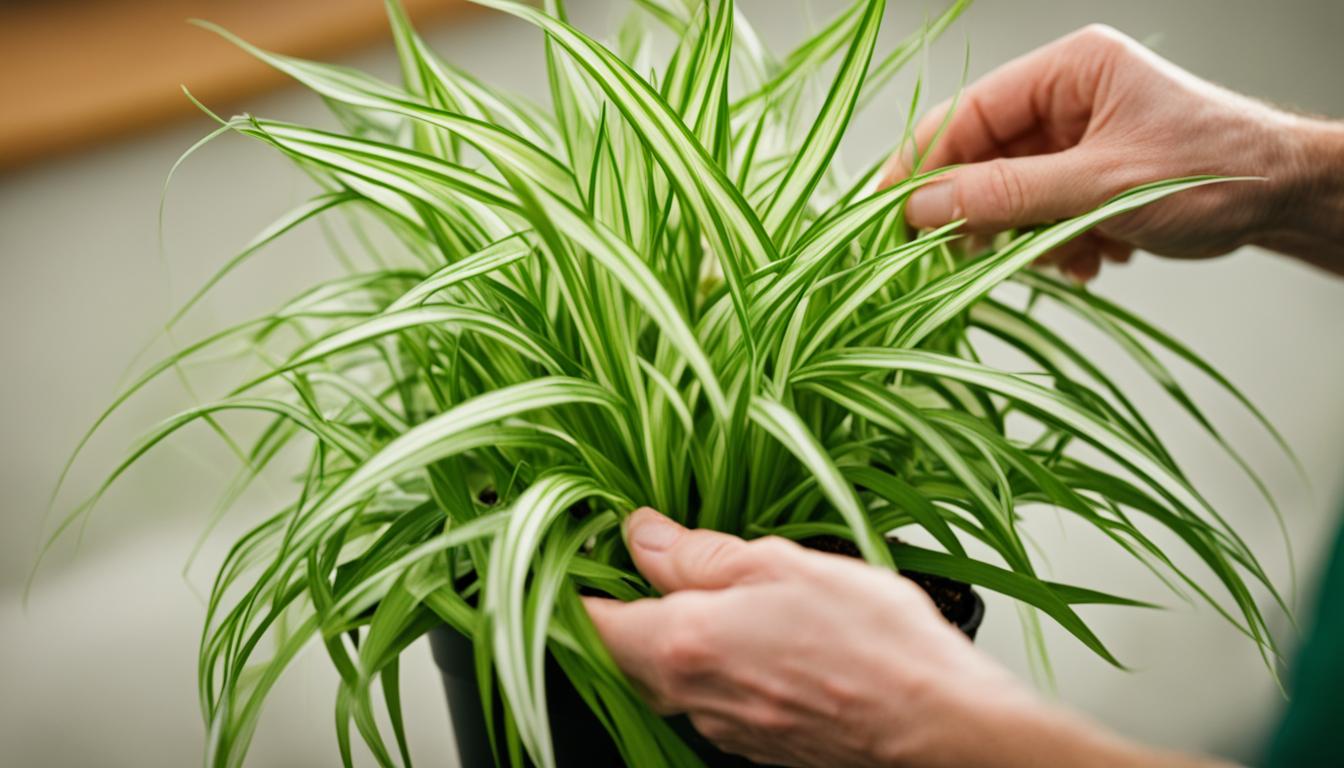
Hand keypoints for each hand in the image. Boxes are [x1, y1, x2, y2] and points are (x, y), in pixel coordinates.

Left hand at [584, 509, 1222, 766]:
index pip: (590, 620)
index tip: (590, 549)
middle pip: (626, 651)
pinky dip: (722, 662)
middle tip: (664, 555)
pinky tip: (766, 634)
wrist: (940, 724)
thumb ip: (699, 554)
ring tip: (729, 590)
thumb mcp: (782, 565)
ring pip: (672, 674)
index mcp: (683, 643)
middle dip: (635, 603)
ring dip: (682, 632)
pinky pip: (715, 696)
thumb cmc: (873, 642)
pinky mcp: (757, 745)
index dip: (581, 580)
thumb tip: (643, 535)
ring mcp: (724, 727)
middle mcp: (692, 696)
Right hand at [884, 24, 1343, 279]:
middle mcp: (1068, 98)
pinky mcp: (1090, 176)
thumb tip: (921, 208)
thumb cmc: (1216, 171)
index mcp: (1069, 70)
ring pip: (1011, 193)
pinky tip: (1093, 256)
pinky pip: (1041, 212)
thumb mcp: (1101, 186)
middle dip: (983, 212)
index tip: (889, 214)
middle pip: (984, 157)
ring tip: (1066, 254)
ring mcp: (1078, 138)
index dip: (924, 164)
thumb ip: (1006, 195)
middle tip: (970, 255)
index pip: (969, 113)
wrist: (1288, 200)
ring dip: (1028, 235)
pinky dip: (1055, 243)